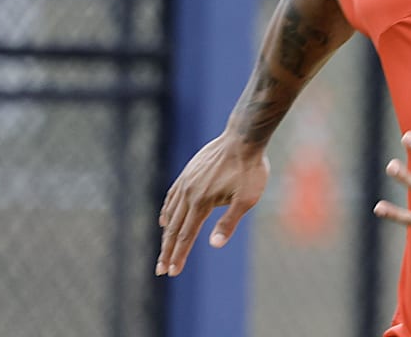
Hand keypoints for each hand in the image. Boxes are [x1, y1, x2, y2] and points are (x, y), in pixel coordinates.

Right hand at [155, 134, 269, 276]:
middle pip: (174, 228)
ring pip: (171, 213)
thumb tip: (213, 245)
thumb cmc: (250, 170)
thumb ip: (229, 222)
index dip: (178, 255)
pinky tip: (165, 219)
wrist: (243, 138)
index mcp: (202, 202)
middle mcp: (189, 193)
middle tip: (160, 270)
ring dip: (166, 234)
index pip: (186, 235)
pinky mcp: (188, 173)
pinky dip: (166, 211)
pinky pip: (171, 196)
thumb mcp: (246, 199)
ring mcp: (186, 182)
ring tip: (163, 250)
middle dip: (167, 251)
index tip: (171, 272)